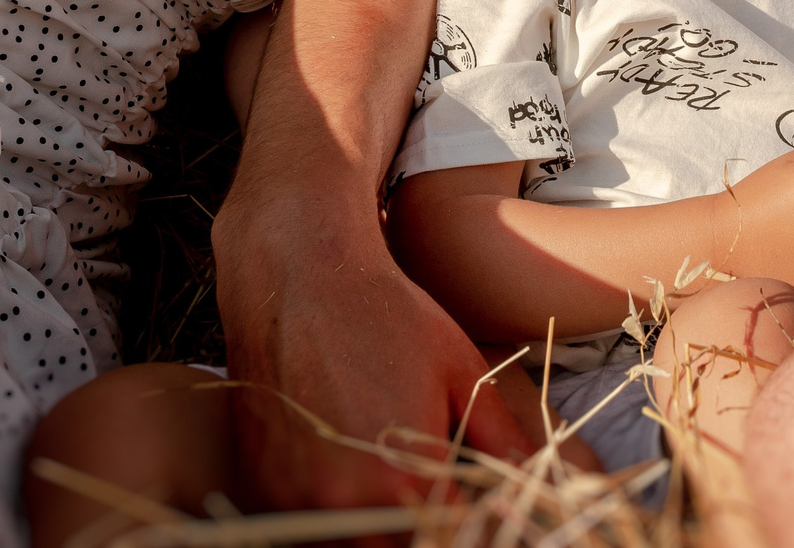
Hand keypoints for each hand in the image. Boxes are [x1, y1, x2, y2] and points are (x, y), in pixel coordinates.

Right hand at [216, 197, 537, 510]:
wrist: (301, 272)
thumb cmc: (387, 313)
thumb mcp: (462, 372)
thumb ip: (499, 440)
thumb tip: (534, 479)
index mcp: (401, 481)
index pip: (447, 535)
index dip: (465, 522)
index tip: (465, 499)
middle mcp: (342, 503)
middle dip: (419, 531)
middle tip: (428, 492)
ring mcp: (292, 499)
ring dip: (373, 530)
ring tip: (384, 484)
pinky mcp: (260, 486)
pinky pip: (301, 530)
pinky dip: (327, 521)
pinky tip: (343, 477)